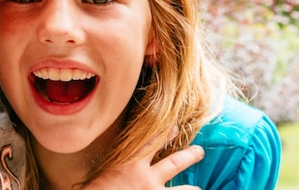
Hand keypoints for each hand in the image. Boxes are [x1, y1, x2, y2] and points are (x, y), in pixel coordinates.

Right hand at [84, 144, 203, 188]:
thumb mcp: (108, 171)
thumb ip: (120, 165)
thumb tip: (127, 161)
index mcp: (130, 163)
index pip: (151, 142)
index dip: (164, 133)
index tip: (175, 125)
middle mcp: (146, 177)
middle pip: (174, 163)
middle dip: (188, 155)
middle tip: (200, 150)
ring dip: (192, 188)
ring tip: (199, 188)